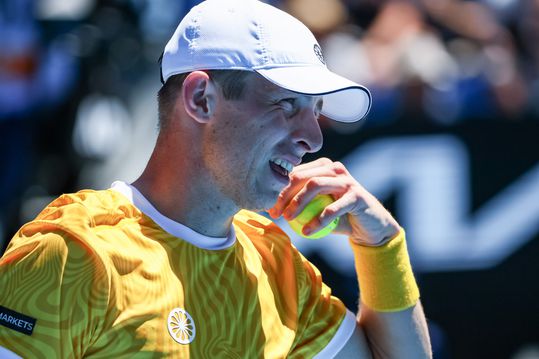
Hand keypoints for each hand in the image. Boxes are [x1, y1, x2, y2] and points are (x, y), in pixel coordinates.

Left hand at [268, 158, 400, 245]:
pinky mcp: (357, 195)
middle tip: (276, 213)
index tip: (269, 208)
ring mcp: (347, 180)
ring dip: (298, 203)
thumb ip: (297, 205)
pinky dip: (317, 221)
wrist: (369, 228)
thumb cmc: (338, 218)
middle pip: (303, 176)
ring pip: (315, 185)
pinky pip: (332, 208)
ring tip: (289, 219)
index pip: (296, 173)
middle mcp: (335, 168)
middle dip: (285, 194)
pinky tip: (307, 232)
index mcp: (323, 167)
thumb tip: (269, 208)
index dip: (278, 189)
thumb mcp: (316, 209)